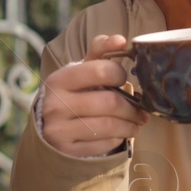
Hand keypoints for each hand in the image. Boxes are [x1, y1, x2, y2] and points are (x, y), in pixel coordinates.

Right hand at [40, 33, 148, 156]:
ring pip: (110, 126)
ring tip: (137, 122)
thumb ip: (100, 51)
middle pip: (110, 102)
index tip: (123, 79)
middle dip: (132, 107)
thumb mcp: (81, 70)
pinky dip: (118, 139)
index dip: (120, 74)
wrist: (49, 127)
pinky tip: (119, 134)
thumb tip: (121, 39)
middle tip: (142, 110)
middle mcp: (55, 104)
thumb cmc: (73, 93)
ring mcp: (59, 130)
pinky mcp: (67, 151)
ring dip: (131, 125)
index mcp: (60, 79)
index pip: (101, 70)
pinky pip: (104, 144)